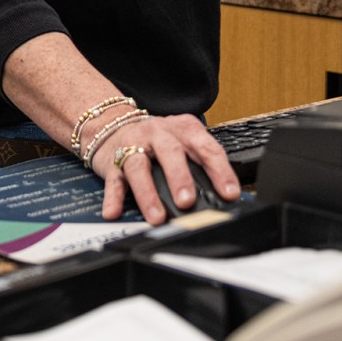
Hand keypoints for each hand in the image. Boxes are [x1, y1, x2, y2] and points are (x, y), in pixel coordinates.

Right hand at [92, 113, 241, 224]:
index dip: (220, 171)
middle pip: (171, 152)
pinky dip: (113, 197)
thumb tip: (222, 198)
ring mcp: (133, 146)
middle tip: (187, 201)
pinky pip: (113, 180)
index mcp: (183, 129)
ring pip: (139, 167)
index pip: (206, 148)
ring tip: (156, 216)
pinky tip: (113, 211)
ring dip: (148, 194)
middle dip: (180, 178)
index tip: (229, 193)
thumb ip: (199, 163)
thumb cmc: (156, 139)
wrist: (113, 123)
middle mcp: (158, 134)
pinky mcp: (112, 161)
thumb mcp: (182, 141)